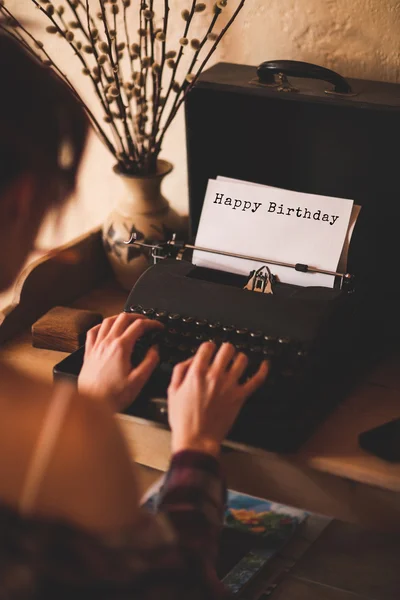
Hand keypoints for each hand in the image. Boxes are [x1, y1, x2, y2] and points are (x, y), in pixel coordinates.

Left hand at [78, 313, 162, 411]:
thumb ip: (150, 362)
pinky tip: (106, 328)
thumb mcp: (138, 381)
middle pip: (123, 318)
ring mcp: (96, 346)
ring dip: (121, 317)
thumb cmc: (113, 395)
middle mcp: (107, 343)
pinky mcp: (89, 352)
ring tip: (129, 320)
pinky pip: (93, 331)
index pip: (139, 326)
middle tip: (147, 321)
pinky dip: (101, 326)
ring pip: (108, 321)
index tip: (158, 327)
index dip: (152, 323)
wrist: (91, 403)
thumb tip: (155, 349)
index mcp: (121, 348)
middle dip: (138, 316)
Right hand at [167, 342, 268, 456]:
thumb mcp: (172, 391)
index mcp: (197, 373)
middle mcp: (215, 375)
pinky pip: (257, 379)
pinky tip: (265, 365)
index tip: (209, 351)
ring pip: (242, 359)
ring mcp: (229, 385)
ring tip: (237, 362)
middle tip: (224, 356)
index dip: (208, 347)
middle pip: (227, 349)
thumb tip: (192, 359)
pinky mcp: (240, 396)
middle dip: (225, 350)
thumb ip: (181, 370)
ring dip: (239, 358)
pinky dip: (263, 370)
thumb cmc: (183, 419)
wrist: (196, 439)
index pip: (208, 346)